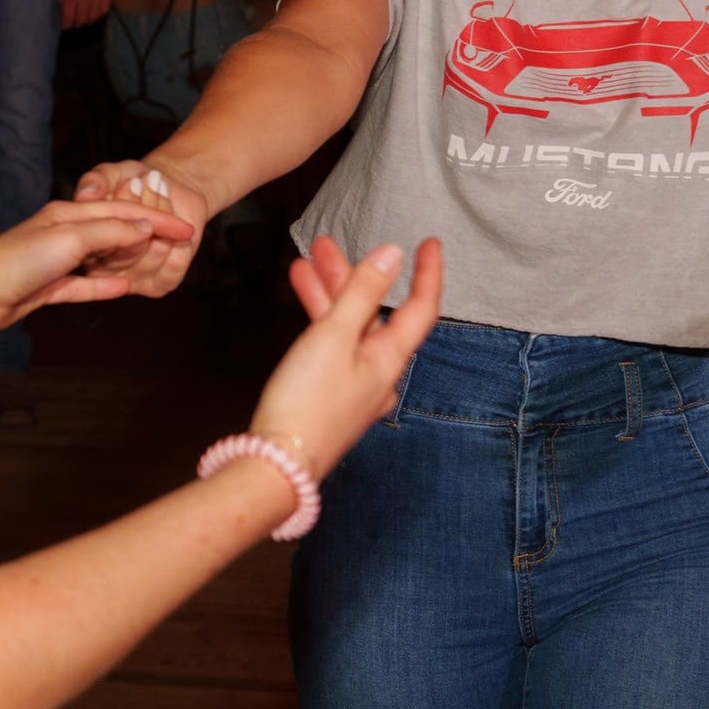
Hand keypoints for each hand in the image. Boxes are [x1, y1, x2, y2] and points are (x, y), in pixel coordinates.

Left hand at [0, 199, 197, 332]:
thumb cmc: (18, 258)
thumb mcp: (72, 237)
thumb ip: (110, 231)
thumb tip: (144, 226)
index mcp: (69, 214)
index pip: (123, 211)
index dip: (157, 219)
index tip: (187, 228)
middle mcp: (63, 234)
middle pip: (113, 232)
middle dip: (146, 235)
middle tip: (178, 243)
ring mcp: (55, 262)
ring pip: (101, 259)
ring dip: (128, 259)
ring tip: (155, 261)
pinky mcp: (47, 288)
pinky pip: (84, 285)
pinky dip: (104, 285)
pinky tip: (124, 286)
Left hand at [59, 0, 114, 27]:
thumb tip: (63, 6)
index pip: (68, 18)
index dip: (66, 25)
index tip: (65, 27)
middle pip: (82, 19)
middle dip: (77, 24)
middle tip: (76, 25)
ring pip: (94, 17)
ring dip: (89, 20)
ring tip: (86, 20)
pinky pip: (105, 9)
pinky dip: (101, 14)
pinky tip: (97, 12)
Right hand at [72, 157, 210, 296]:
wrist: (168, 187)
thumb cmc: (133, 181)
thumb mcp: (111, 173)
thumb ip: (96, 180)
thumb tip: (86, 194)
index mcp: (82, 247)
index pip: (100, 236)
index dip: (120, 209)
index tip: (133, 182)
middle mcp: (102, 270)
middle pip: (127, 248)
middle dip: (145, 209)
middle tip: (149, 181)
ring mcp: (130, 281)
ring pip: (151, 255)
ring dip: (163, 218)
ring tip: (161, 190)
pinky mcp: (158, 285)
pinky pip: (172, 266)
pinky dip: (179, 240)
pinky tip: (175, 221)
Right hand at [249, 235, 443, 481]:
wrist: (278, 464)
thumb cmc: (306, 402)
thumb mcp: (333, 336)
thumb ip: (361, 292)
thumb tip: (391, 255)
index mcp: (389, 359)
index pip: (421, 308)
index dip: (427, 273)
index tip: (429, 244)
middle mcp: (379, 374)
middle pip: (374, 315)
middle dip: (351, 277)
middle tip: (327, 246)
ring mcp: (355, 388)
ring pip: (348, 331)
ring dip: (328, 296)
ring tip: (303, 264)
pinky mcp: (331, 398)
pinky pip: (332, 349)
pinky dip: (319, 324)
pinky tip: (302, 308)